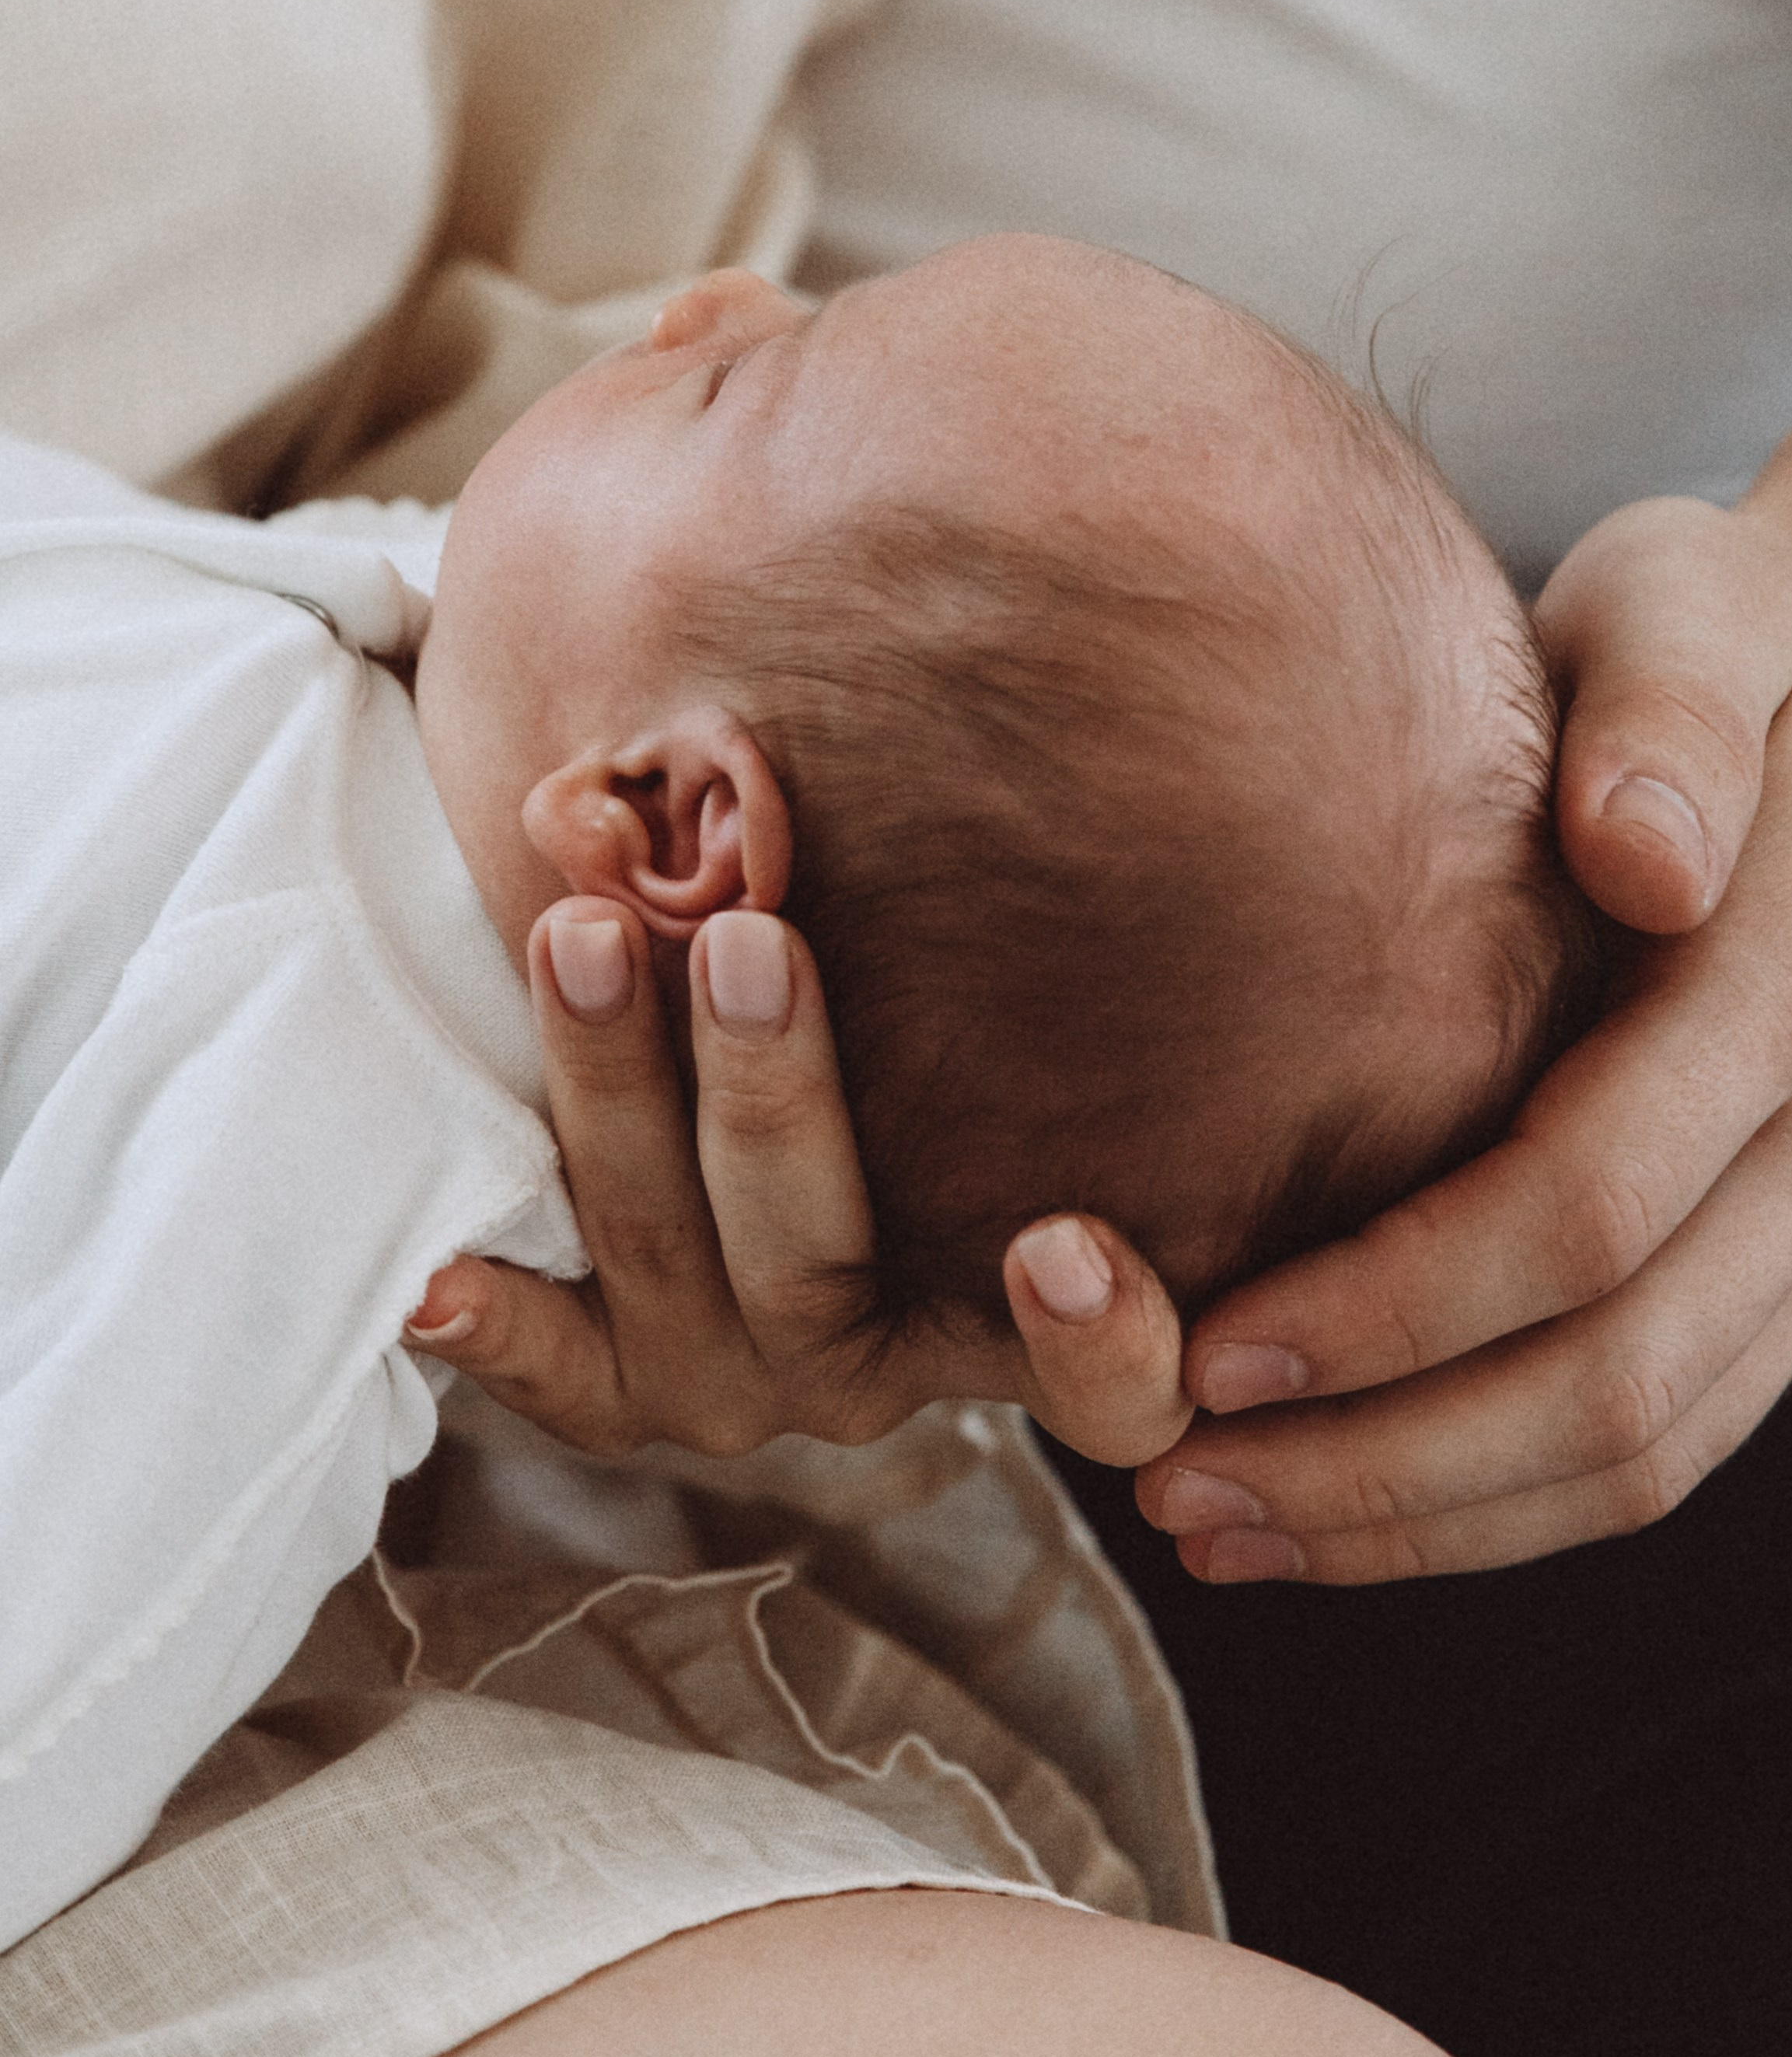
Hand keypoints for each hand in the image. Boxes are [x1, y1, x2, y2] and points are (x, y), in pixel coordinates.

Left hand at [405, 900, 1193, 1463]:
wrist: (765, 1046)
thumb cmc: (949, 989)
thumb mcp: (1024, 977)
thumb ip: (1071, 925)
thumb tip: (1204, 673)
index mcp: (1019, 1304)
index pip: (1107, 1383)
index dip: (1096, 1341)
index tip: (1061, 1240)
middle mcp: (882, 1354)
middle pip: (826, 1277)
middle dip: (777, 1108)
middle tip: (751, 944)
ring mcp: (744, 1373)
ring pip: (681, 1272)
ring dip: (623, 1106)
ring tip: (582, 941)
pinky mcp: (621, 1375)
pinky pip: (558, 1375)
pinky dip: (499, 1318)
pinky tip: (437, 1272)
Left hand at [1136, 444, 1791, 1582]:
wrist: (1783, 707)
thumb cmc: (1697, 640)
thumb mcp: (1696, 606)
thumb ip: (1682, 703)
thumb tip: (1646, 861)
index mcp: (1787, 995)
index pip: (1590, 1202)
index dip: (1399, 1301)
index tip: (1203, 1346)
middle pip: (1620, 1375)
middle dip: (1387, 1461)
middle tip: (1170, 1488)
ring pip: (1642, 1448)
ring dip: (1422, 1518)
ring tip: (1214, 1524)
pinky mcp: (1766, 1273)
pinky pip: (1655, 1434)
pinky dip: (1489, 1498)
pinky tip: (1327, 1498)